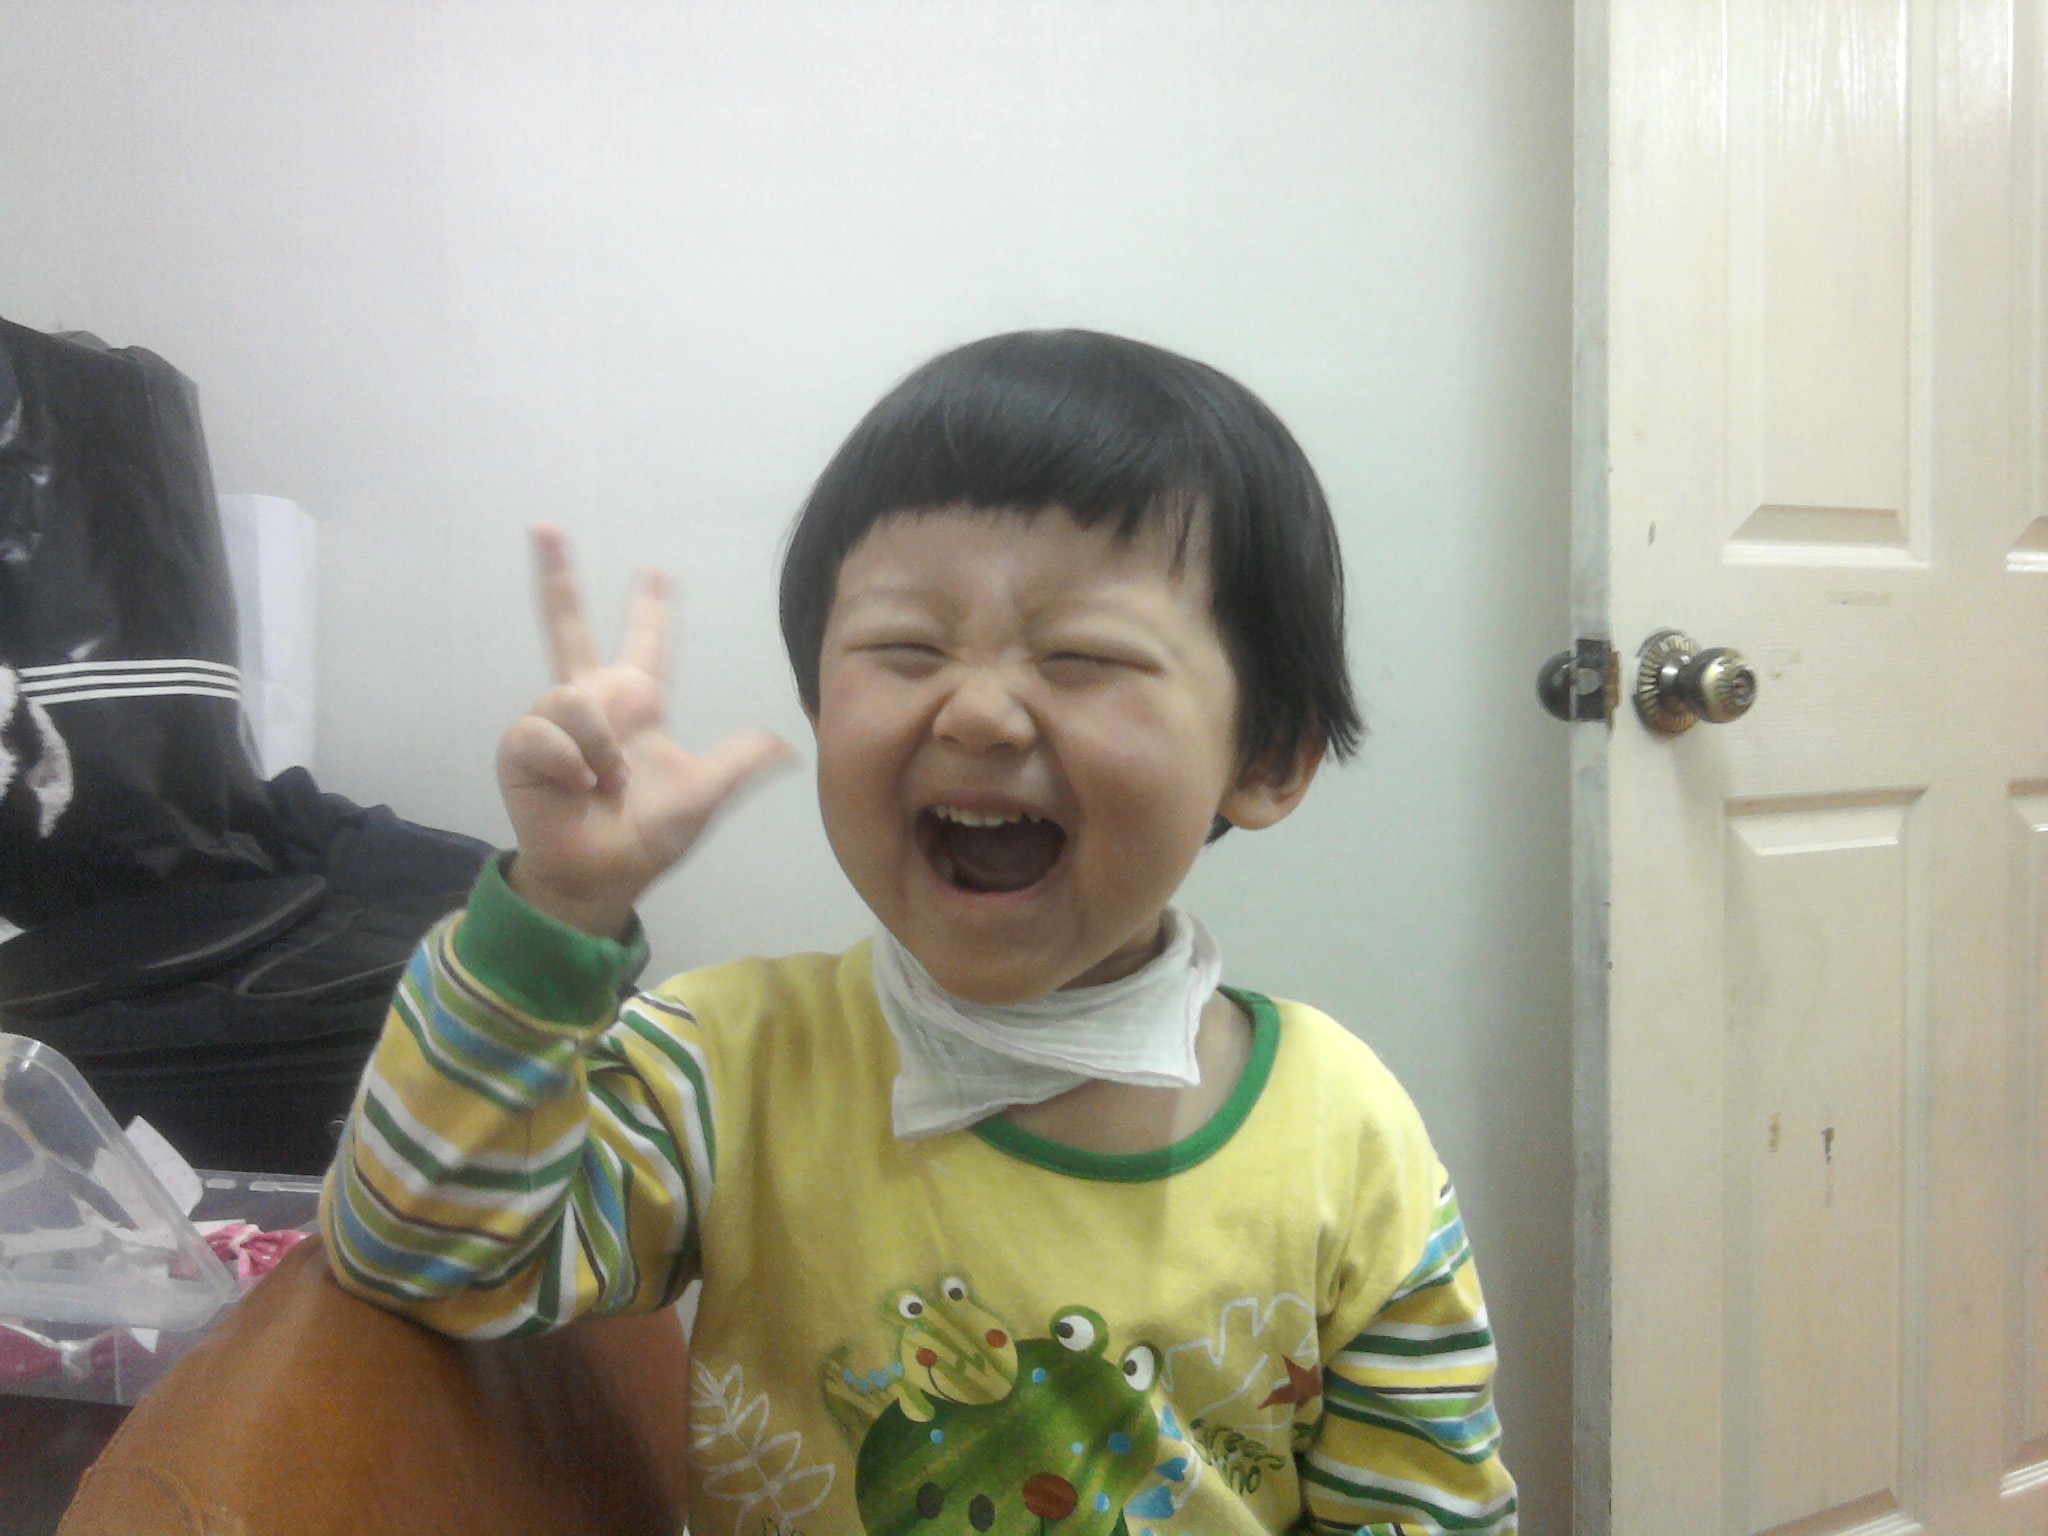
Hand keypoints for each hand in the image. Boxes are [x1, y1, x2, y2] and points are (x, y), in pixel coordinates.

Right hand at [498, 524, 790, 936]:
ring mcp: (552, 723)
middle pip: (568, 627)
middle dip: (557, 576)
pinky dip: (567, 760)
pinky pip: (545, 731)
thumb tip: (789, 746)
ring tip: (603, 782)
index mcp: (637, 705)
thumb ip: (740, 762)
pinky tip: (575, 784)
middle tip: (546, 526)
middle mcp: (592, 703)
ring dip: (597, 745)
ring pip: (573, 697)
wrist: (602, 875)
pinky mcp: (521, 747)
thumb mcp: (705, 793)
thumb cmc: (648, 836)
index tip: (657, 571)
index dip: (651, 608)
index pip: (646, 642)